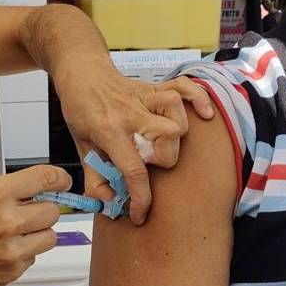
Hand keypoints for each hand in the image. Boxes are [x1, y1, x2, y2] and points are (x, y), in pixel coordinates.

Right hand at [0, 165, 71, 285]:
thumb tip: (28, 194)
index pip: (44, 178)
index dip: (59, 178)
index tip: (62, 181)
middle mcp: (8, 221)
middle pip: (52, 211)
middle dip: (43, 209)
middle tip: (29, 212)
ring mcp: (12, 250)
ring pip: (50, 237)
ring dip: (38, 233)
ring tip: (16, 234)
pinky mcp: (12, 272)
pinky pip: (33, 257)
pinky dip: (24, 254)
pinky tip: (0, 253)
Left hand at [55, 63, 214, 223]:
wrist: (80, 72)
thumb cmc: (80, 108)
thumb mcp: (80, 146)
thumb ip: (94, 178)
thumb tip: (110, 202)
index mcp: (108, 130)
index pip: (133, 169)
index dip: (140, 198)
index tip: (140, 213)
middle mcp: (129, 112)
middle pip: (167, 137)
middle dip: (163, 159)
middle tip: (148, 161)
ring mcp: (144, 97)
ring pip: (176, 112)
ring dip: (177, 132)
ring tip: (163, 141)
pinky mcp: (153, 87)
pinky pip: (184, 86)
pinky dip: (199, 99)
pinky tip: (205, 114)